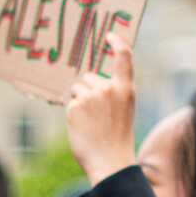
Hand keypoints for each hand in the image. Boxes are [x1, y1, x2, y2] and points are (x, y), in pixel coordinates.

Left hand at [65, 38, 137, 186]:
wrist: (110, 161)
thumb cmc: (117, 138)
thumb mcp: (122, 109)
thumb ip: (112, 92)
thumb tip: (88, 79)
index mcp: (126, 89)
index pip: (124, 57)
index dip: (117, 43)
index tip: (109, 35)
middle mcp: (109, 88)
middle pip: (89, 77)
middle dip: (88, 90)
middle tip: (97, 114)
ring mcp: (91, 97)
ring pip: (77, 89)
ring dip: (79, 101)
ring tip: (91, 122)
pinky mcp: (75, 106)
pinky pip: (70, 102)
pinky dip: (73, 114)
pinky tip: (82, 128)